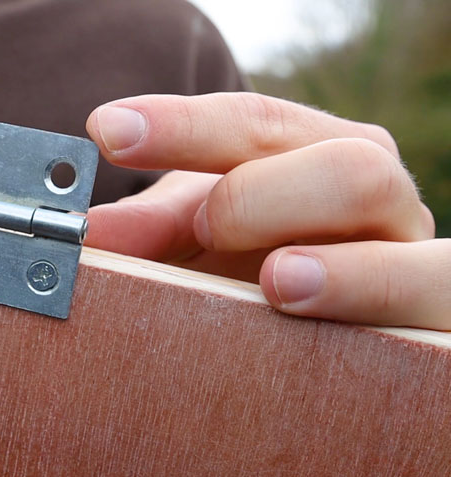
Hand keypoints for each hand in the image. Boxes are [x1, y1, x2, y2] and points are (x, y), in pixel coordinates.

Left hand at [84, 92, 450, 329]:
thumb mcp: (197, 240)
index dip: (184, 126)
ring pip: (416, 248)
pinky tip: (324, 325)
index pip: (257, 124)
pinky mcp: (433, 324)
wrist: (321, 324)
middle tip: (204, 225)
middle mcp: (379, 197)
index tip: (109, 131)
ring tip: (280, 281)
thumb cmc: (248, 268)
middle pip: (348, 167)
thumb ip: (153, 230)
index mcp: (315, 153)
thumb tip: (88, 234)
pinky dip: (380, 315)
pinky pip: (434, 315)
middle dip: (265, 195)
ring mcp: (416, 261)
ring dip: (350, 272)